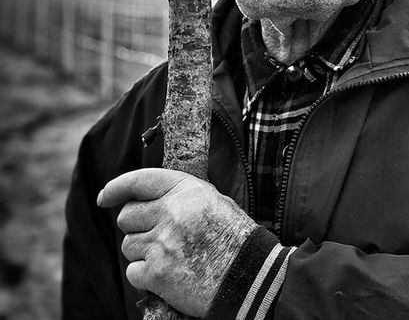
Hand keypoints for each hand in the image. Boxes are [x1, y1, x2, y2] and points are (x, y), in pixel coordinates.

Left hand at [97, 168, 256, 316]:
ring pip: (128, 246)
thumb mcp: (215, 203)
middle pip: (127, 217)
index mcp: (187, 191)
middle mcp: (172, 213)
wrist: (252, 278)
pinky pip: (133, 272)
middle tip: (159, 238)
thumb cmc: (237, 240)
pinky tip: (171, 275)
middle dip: (137, 227)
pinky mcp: (157, 274)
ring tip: (173, 258)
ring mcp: (162, 244)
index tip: (105, 197)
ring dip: (144, 253)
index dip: (116, 189)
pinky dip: (147, 276)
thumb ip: (181, 197)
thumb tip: (144, 199)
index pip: (139, 181)